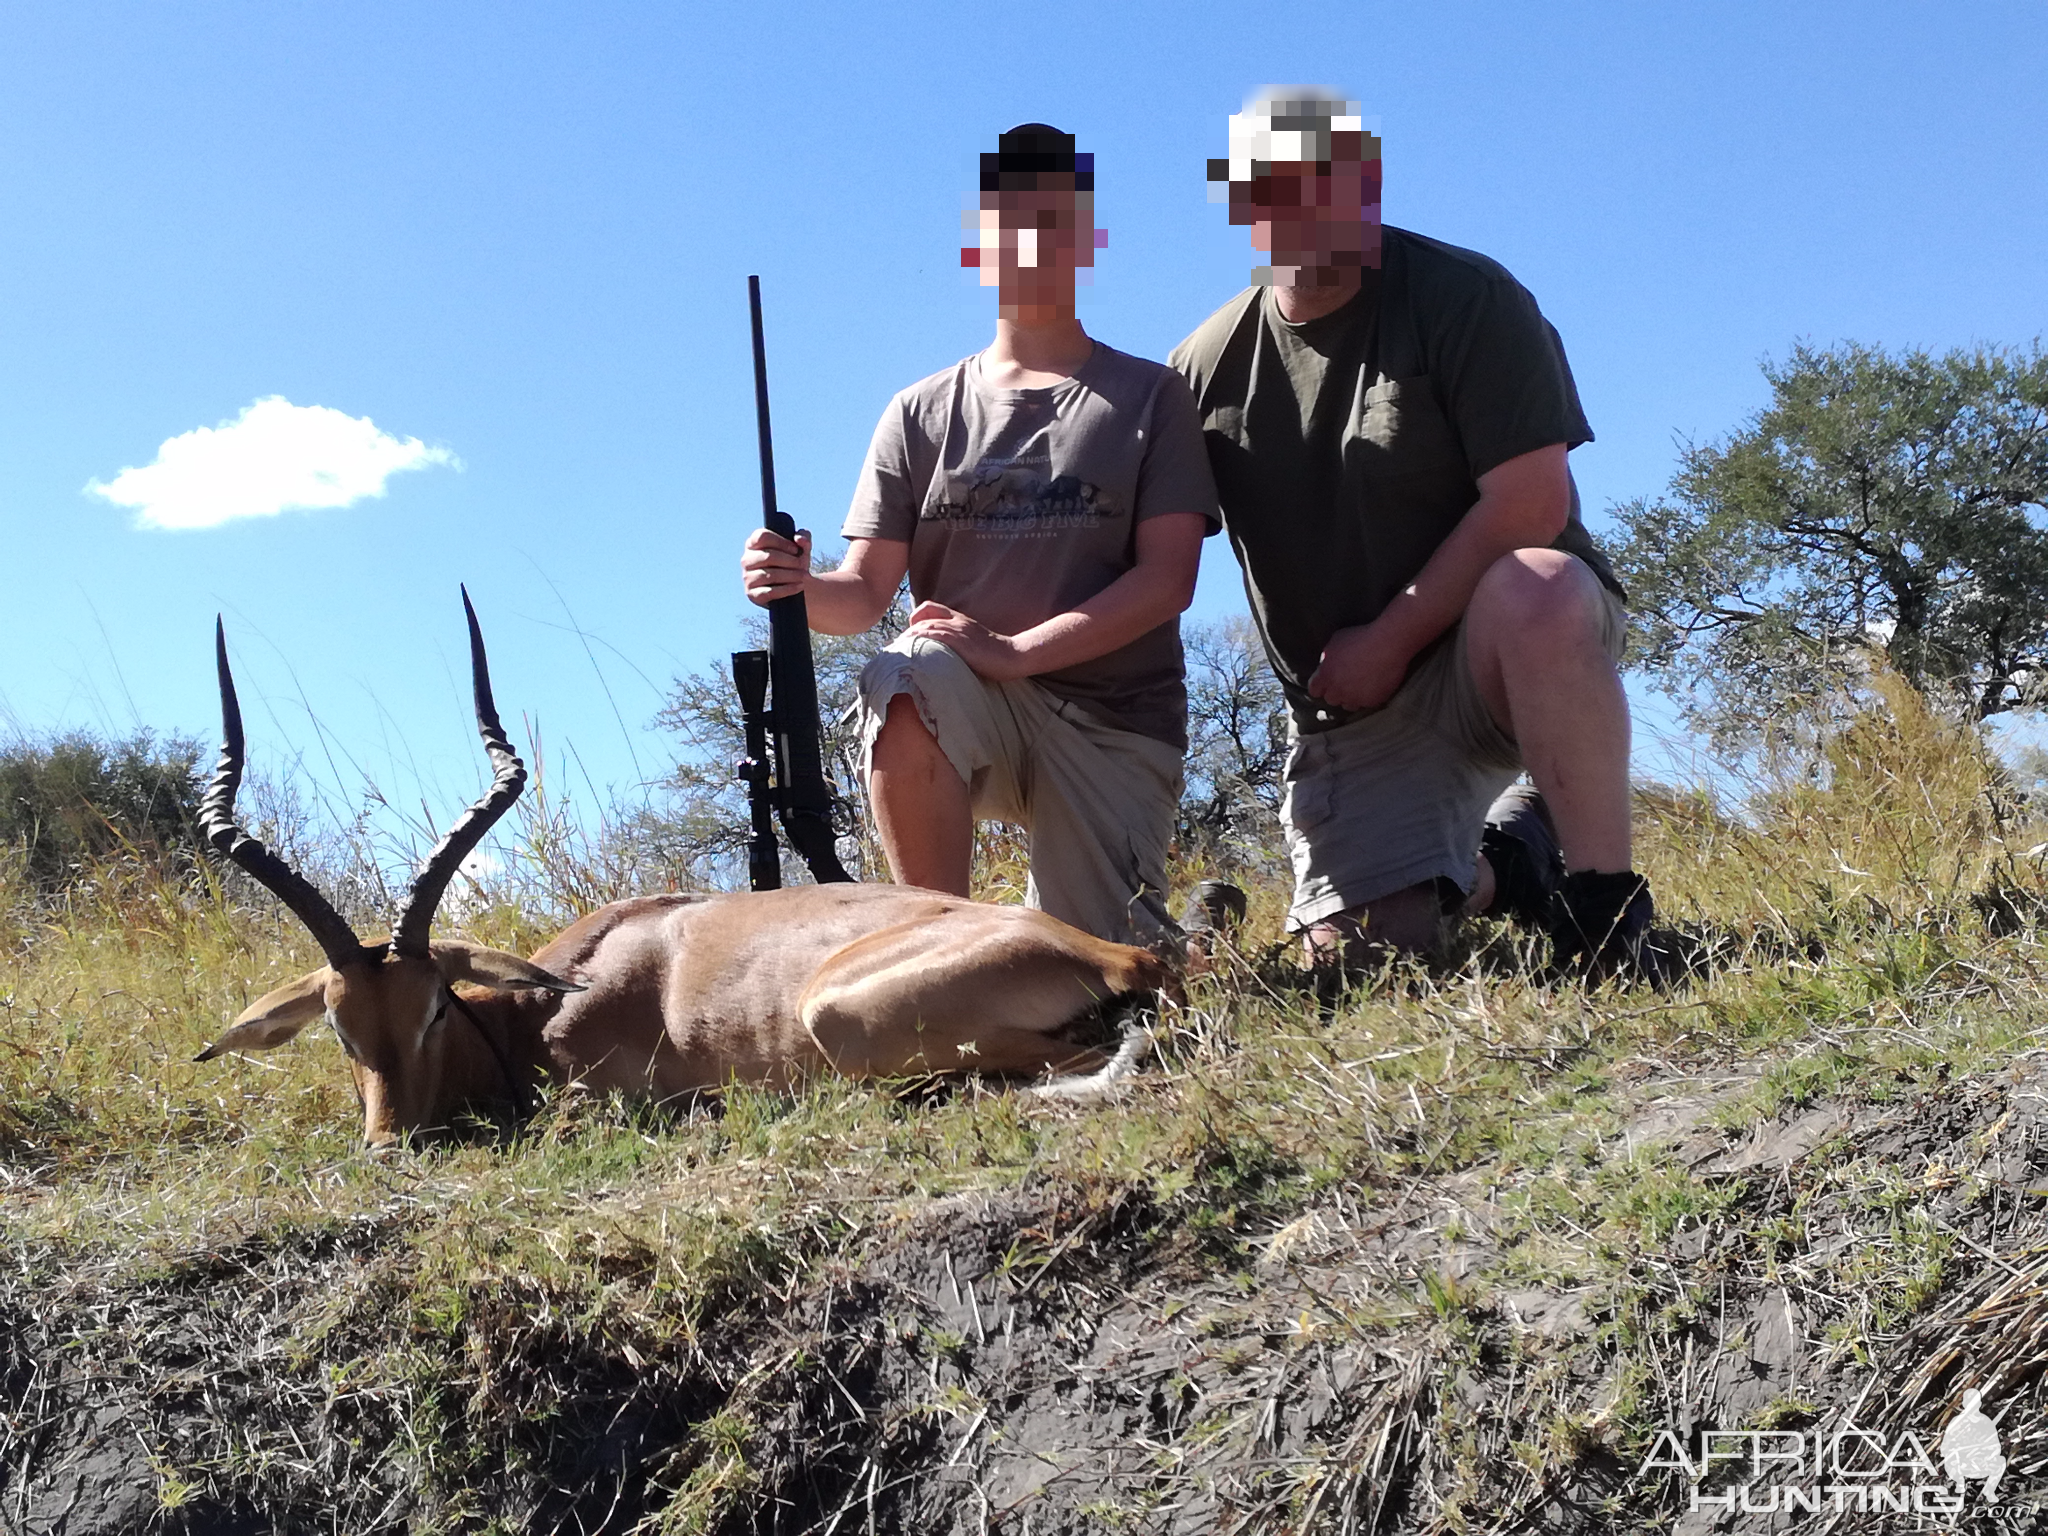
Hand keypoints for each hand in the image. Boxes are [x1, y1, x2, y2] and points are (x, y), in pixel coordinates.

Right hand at [741, 527, 810, 606]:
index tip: (795, 550)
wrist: (796, 585)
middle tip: (803, 565)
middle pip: (768, 556)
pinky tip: (799, 586)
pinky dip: (788, 589)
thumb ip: (804, 537)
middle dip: (790, 561)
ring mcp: (748, 578)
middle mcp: (747, 560)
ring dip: (791, 575)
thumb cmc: (794, 562)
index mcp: (753, 543)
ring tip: (804, 576)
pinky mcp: (753, 594)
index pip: (762, 537)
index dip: (781, 542)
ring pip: (770, 575)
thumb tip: (800, 539)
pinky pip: (770, 592)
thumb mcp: (801, 548)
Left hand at [905, 601, 1029, 680]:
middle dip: (906, 634)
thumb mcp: (974, 641)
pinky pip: (935, 637)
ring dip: (909, 640)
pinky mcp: (961, 642)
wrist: (1014, 656)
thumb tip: (940, 653)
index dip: (915, 619)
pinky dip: (920, 643)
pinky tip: (912, 653)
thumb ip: (958, 641)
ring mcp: (958, 631)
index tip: (909, 637)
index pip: (929, 608)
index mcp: (959, 619)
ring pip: (925, 628)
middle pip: (922, 619)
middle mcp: (956, 622)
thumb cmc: (995, 654)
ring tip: (899, 654)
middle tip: (897, 650)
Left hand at [1306, 622, 1411, 711]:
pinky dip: (1368, 697)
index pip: (1314, 690)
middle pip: (1331, 699)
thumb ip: (1327, 657)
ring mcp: (1356, 698)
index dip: (1320, 685)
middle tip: (1344, 681)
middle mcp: (1338, 691)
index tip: (1326, 681)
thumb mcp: (1335, 641)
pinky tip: (1372, 686)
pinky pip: (1366, 704)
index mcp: (1326, 677)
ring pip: (1348, 705)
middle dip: (1335, 691)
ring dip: (1351, 697)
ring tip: (1359, 686)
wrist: (1388, 644)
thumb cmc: (1361, 637)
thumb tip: (1325, 662)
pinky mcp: (1372, 702)